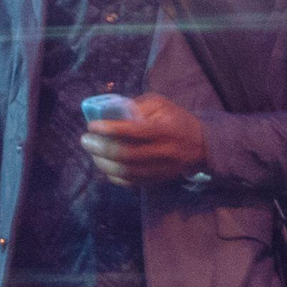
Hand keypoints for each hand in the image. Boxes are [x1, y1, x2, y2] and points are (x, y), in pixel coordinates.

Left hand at [83, 93, 209, 190]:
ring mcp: (161, 169)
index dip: (110, 129)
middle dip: (101, 148)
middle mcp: (164, 151)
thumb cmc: (176, 119)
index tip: (92, 126)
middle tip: (86, 141)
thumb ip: (137, 106)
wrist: (200, 145)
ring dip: (104, 163)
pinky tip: (105, 165)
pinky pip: (132, 182)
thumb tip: (111, 114)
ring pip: (127, 172)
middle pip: (127, 155)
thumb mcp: (161, 104)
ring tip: (92, 153)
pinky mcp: (158, 180)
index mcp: (165, 129)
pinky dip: (114, 176)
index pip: (135, 131)